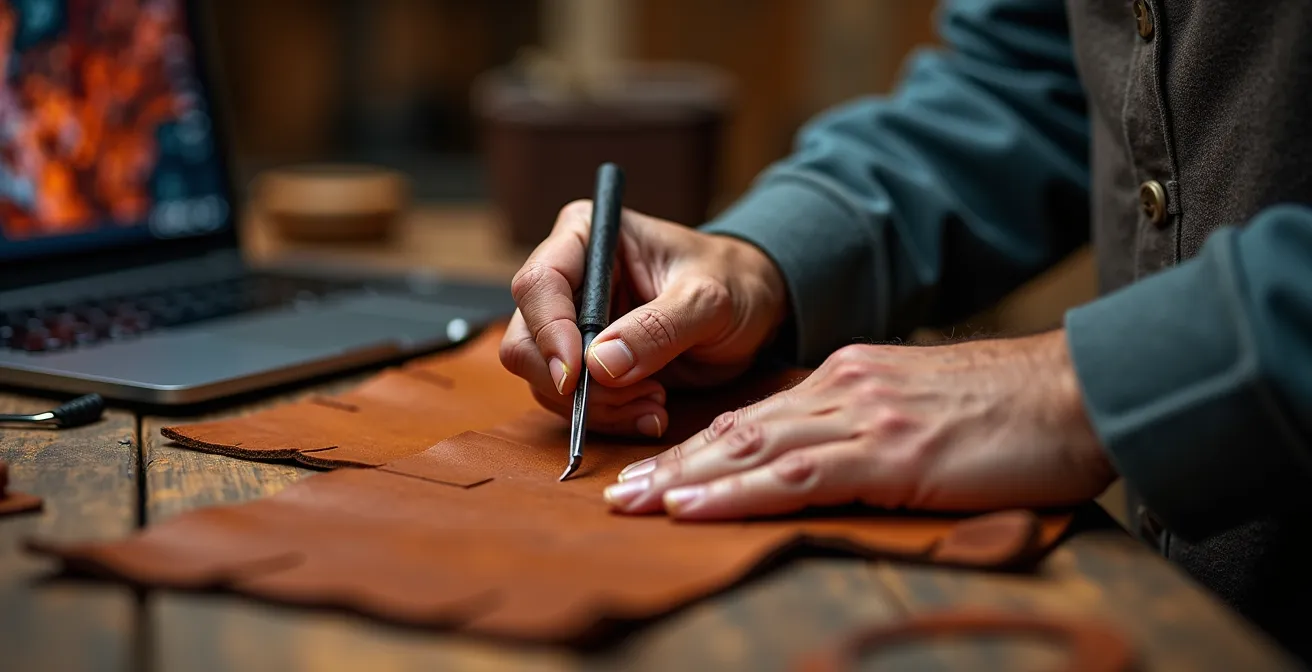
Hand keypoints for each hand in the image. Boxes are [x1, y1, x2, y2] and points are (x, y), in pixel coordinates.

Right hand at [500, 201, 788, 437]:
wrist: (754, 307)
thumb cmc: (734, 282)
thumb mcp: (709, 299)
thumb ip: (659, 327)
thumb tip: (600, 364)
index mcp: (587, 237)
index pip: (540, 283)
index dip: (549, 332)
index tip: (576, 375)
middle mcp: (569, 279)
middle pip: (526, 339)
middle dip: (574, 382)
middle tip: (633, 396)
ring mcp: (572, 325)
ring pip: (545, 380)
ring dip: (598, 406)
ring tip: (655, 402)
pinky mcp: (586, 365)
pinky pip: (573, 404)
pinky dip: (609, 417)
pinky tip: (651, 412)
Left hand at [601, 330, 1115, 518]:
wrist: (1082, 391)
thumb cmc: (1014, 411)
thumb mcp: (926, 409)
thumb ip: (872, 427)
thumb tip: (827, 460)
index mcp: (852, 379)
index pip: (756, 415)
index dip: (699, 445)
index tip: (656, 472)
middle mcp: (844, 389)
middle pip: (738, 428)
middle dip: (672, 463)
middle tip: (616, 490)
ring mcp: (865, 417)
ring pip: (753, 447)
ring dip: (686, 478)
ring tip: (632, 502)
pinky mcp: (891, 452)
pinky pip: (797, 473)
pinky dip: (737, 491)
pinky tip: (696, 504)